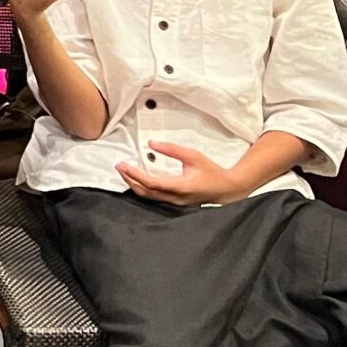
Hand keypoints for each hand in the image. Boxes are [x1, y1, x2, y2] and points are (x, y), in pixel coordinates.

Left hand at [116, 141, 249, 207]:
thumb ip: (172, 150)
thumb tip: (151, 143)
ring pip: (149, 197)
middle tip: (119, 167)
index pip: (151, 183)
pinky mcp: (175, 203)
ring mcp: (175, 203)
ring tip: (124, 173)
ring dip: (134, 185)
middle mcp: (175, 198)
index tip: (123, 165)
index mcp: (180, 187)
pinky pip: (155, 198)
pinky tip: (137, 181)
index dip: (135, 175)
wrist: (227, 189)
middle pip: (146, 192)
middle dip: (130, 180)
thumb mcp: (193, 156)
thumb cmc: (211, 171)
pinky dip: (143, 189)